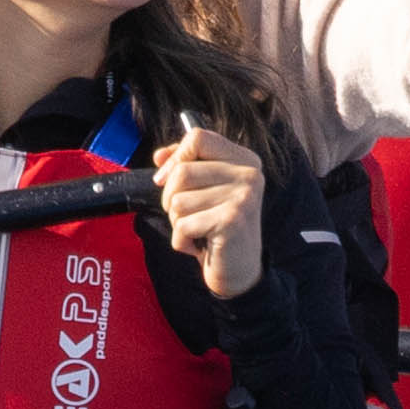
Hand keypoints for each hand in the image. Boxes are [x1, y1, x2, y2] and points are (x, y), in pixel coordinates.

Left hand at [154, 129, 269, 300]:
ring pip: (178, 200)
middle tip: (187, 217)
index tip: (165, 178)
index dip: (175, 157)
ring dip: (177, 222)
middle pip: (182, 171)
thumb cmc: (218, 228)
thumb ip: (186, 166)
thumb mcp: (206, 190)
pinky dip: (181, 241)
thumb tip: (160, 156)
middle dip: (170, 199)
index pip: (198, 137)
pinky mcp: (232, 220)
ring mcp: (244, 197)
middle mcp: (250, 174)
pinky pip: (183, 225)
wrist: (239, 271)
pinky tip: (198, 247)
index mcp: (245, 160)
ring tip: (198, 232)